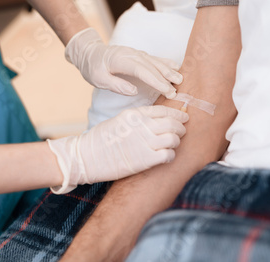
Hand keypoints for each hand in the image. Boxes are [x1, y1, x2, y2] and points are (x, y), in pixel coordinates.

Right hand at [47, 105, 188, 193]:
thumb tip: (157, 120)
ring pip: (174, 138)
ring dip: (176, 142)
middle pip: (172, 123)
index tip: (184, 116)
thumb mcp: (119, 120)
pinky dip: (170, 155)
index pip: (164, 110)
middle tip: (181, 131)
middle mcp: (141, 126)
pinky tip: (165, 156)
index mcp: (134, 114)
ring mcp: (144, 143)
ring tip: (172, 145)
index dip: (177, 113)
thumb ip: (138, 119)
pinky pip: (168, 155)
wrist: (86, 157)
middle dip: (180, 127)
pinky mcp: (145, 160)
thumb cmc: (100, 140)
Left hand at [65, 28, 182, 97]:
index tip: (167, 91)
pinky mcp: (139, 55)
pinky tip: (176, 67)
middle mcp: (132, 54)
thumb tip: (133, 91)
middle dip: (166, 78)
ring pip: (156, 61)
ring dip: (169, 70)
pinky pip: (155, 58)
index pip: (142, 71)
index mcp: (121, 60)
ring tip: (181, 79)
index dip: (156, 81)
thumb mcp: (98, 79)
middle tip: (176, 91)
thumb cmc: (93, 67)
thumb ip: (116, 85)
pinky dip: (166, 63)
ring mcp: (136, 53)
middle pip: (152, 66)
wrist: (89, 52)